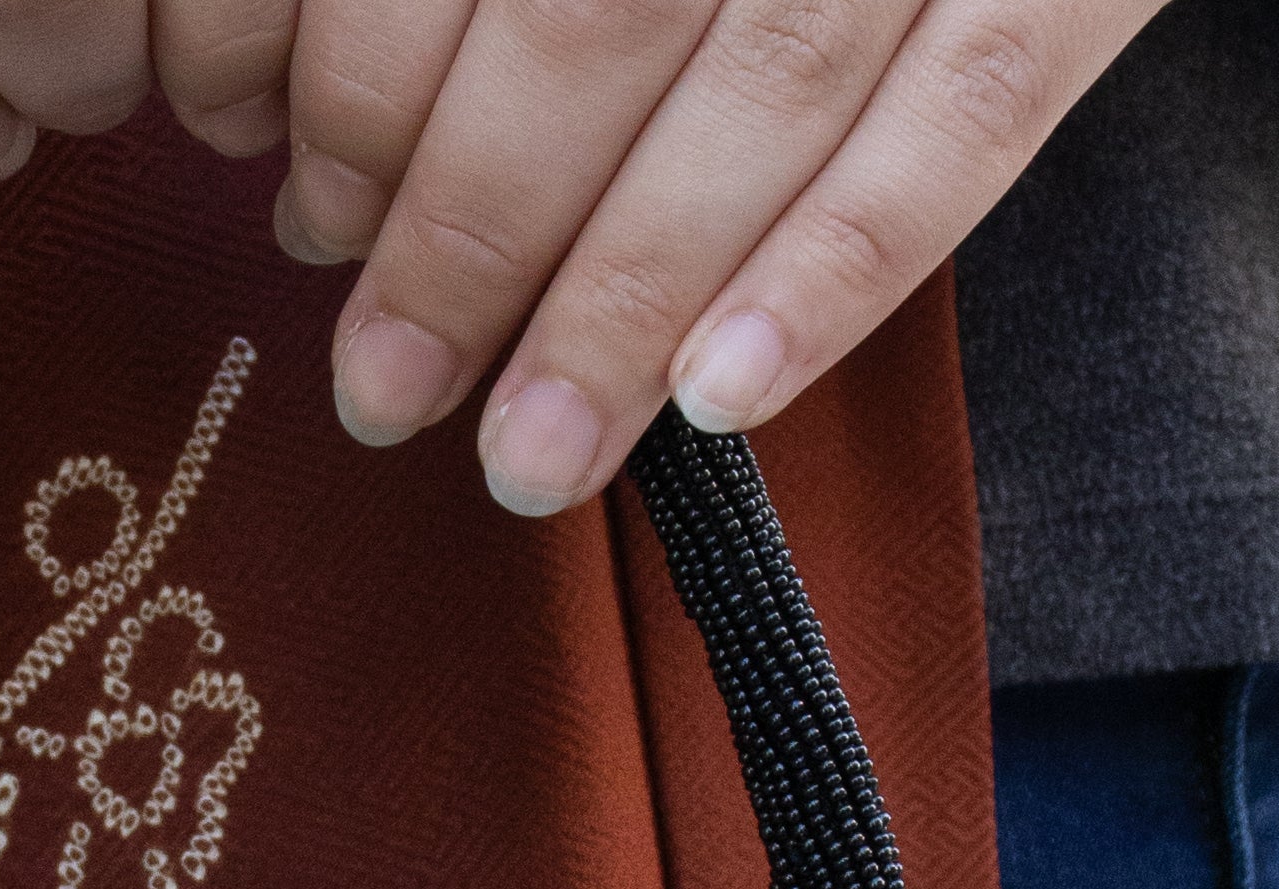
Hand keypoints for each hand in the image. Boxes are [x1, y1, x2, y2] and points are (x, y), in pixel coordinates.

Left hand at [250, 0, 1171, 512]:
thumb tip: (355, 143)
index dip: (370, 83)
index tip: (308, 215)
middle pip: (593, 8)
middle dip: (467, 223)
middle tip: (384, 387)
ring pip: (763, 73)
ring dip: (622, 295)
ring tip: (526, 454)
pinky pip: (971, 107)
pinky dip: (840, 261)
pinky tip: (719, 399)